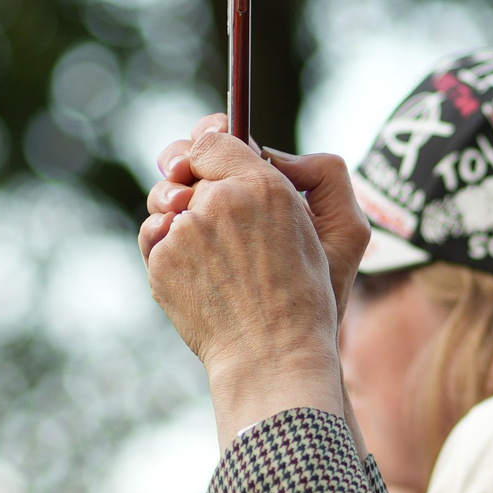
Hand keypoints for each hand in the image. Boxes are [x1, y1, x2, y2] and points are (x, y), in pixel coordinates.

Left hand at [141, 117, 345, 440]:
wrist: (272, 356)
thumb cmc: (308, 295)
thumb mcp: (338, 228)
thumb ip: (309, 174)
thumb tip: (261, 153)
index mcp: (264, 185)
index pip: (214, 136)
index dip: (210, 144)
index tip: (212, 155)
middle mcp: (220, 201)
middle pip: (183, 166)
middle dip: (192, 181)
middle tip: (202, 200)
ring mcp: (187, 231)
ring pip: (165, 202)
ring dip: (178, 213)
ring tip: (208, 245)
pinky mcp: (163, 261)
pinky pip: (154, 237)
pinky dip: (168, 248)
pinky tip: (196, 271)